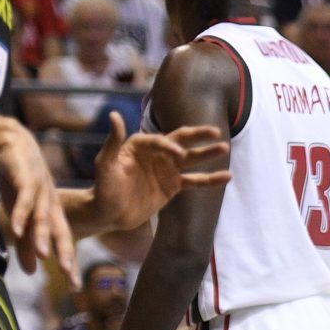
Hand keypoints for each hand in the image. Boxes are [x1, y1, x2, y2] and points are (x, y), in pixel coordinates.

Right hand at [0, 121, 72, 270]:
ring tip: (44, 256)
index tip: (75, 287)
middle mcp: (51, 204)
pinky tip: (15, 228)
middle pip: (60, 232)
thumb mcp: (21, 215)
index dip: (69, 263)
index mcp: (53, 213)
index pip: (64, 242)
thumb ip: (26, 243)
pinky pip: (23, 199)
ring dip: (42, 235)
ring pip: (42, 216)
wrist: (13, 144)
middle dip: (65, 254)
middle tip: (70, 275)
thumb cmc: (19, 183)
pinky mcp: (25, 179)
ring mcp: (40, 191)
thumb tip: (32, 272)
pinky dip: (19, 213)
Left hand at [86, 114, 231, 232]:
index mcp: (140, 144)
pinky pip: (195, 181)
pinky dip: (211, 179)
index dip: (170, 146)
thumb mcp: (106, 164)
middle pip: (182, 141)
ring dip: (208, 154)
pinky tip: (227, 176)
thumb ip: (113, 140)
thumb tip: (115, 114)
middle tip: (216, 132)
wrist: (107, 214)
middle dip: (198, 136)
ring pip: (192, 159)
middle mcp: (156, 154)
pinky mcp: (173, 186)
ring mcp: (166, 170)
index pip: (160, 140)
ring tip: (225, 149)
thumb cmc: (103, 188)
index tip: (179, 156)